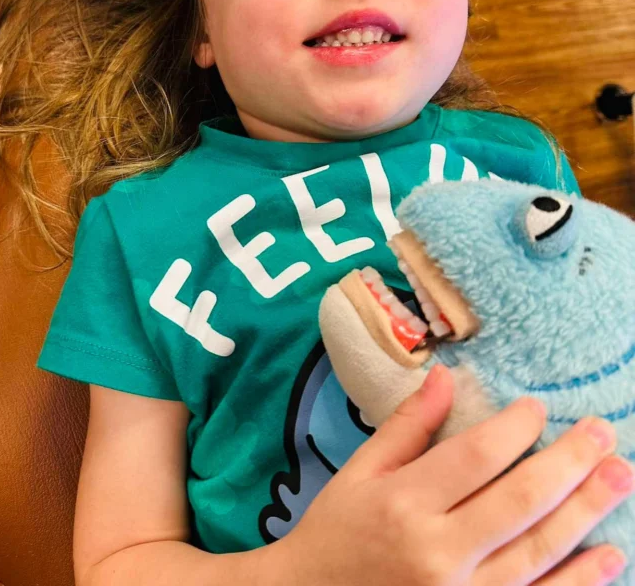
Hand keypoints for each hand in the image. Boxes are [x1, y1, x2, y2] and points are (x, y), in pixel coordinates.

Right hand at [271, 364, 633, 584]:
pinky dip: (579, 580)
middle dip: (570, 464)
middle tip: (603, 433)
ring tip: (620, 476)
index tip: (539, 408)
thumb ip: (406, 426)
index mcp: (403, 503)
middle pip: (520, 502)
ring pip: (540, 552)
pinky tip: (609, 554)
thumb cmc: (336, 531)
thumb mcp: (360, 472)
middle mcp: (437, 551)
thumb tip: (446, 377)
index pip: (475, 457)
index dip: (515, 429)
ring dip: (587, 513)